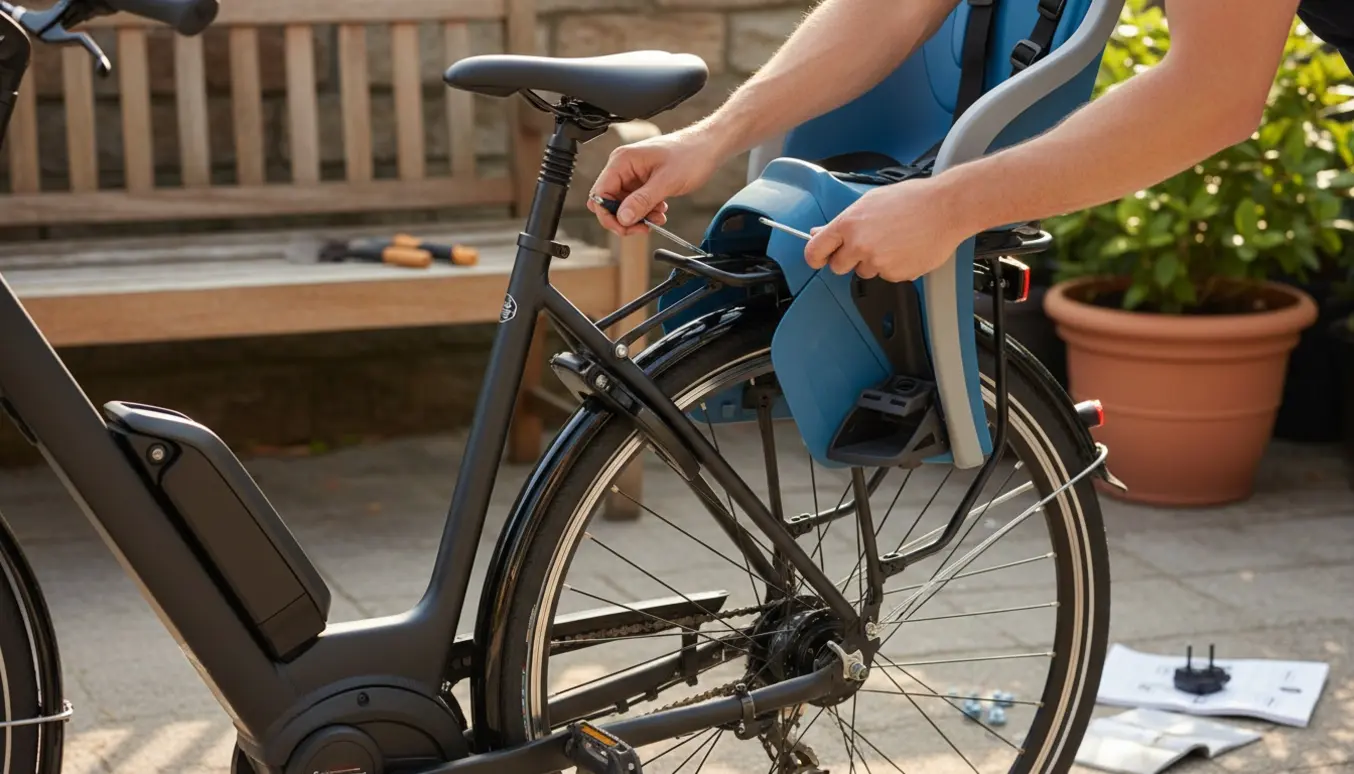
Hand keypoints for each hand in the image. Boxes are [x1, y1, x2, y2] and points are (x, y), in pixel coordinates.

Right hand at [588, 128, 726, 236]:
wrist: (708, 148)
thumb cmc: (690, 154)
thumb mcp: (665, 181)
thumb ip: (642, 201)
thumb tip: (622, 218)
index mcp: (622, 161)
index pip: (600, 193)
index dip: (608, 214)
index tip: (624, 228)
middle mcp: (623, 166)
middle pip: (609, 201)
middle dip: (625, 218)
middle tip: (643, 227)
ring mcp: (632, 174)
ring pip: (624, 205)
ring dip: (638, 216)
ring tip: (658, 217)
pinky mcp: (642, 180)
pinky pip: (636, 201)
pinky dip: (646, 210)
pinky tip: (660, 210)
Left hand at [804, 178, 971, 281]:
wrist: (946, 208)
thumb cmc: (912, 199)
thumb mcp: (869, 202)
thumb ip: (843, 222)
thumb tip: (820, 232)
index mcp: (849, 224)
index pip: (815, 250)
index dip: (815, 256)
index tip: (818, 258)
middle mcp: (860, 245)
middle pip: (838, 267)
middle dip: (847, 259)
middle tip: (866, 245)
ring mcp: (878, 262)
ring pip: (864, 271)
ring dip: (873, 262)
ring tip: (893, 241)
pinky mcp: (896, 274)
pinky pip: (887, 275)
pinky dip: (894, 266)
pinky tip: (906, 248)